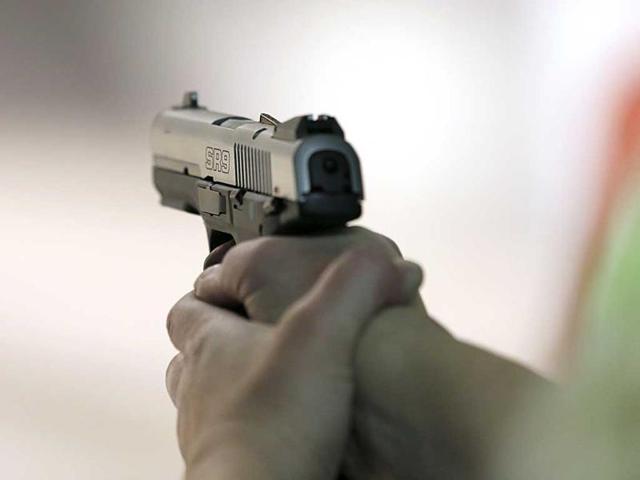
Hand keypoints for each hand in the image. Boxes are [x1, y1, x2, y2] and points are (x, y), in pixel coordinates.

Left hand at [166, 247, 421, 479]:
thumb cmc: (278, 418)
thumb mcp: (325, 331)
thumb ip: (353, 287)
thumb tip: (388, 262)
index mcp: (212, 344)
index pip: (187, 307)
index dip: (207, 294)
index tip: (233, 288)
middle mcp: (200, 385)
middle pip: (191, 353)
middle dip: (219, 339)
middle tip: (256, 333)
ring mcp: (207, 427)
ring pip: (205, 395)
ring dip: (231, 383)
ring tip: (271, 378)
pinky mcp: (229, 462)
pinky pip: (229, 434)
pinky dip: (249, 422)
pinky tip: (283, 423)